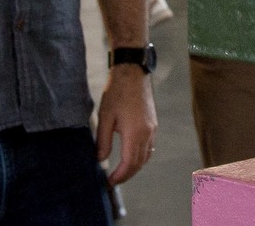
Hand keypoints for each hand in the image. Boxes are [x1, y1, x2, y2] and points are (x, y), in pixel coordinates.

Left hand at [95, 63, 156, 183]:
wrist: (132, 72)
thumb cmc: (117, 92)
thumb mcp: (105, 117)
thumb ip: (103, 141)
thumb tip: (100, 159)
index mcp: (135, 133)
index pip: (129, 164)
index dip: (120, 176)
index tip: (109, 182)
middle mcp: (147, 133)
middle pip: (140, 163)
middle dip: (127, 174)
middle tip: (114, 180)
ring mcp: (153, 128)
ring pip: (147, 155)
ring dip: (135, 166)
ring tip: (121, 170)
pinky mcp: (153, 123)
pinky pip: (150, 146)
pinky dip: (141, 155)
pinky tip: (131, 154)